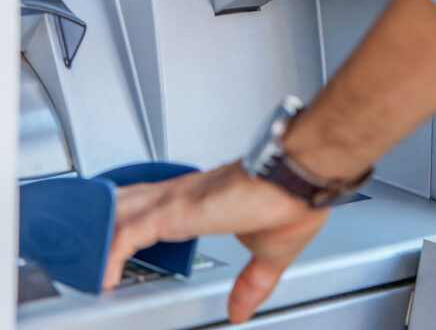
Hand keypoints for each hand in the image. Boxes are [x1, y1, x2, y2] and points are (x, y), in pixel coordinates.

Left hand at [102, 161, 328, 323]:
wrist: (300, 178)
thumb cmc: (292, 200)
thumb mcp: (268, 255)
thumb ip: (250, 284)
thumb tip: (240, 311)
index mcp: (204, 202)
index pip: (153, 205)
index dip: (131, 221)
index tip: (118, 243)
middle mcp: (185, 195)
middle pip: (126, 202)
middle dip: (101, 222)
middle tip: (82, 247)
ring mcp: (177, 201)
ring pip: (119, 213)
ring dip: (98, 235)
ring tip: (82, 262)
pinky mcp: (176, 210)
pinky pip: (127, 233)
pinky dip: (110, 254)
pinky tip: (103, 276)